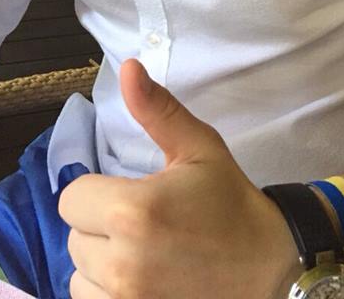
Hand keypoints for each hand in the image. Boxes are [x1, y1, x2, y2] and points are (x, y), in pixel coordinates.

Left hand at [58, 59, 300, 298]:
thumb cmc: (231, 204)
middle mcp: (121, 263)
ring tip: (144, 256)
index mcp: (133, 211)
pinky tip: (141, 282)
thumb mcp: (198, 148)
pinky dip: (109, 293)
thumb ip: (156, 110)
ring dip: (101, 265)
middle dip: (101, 227)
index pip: (71, 198)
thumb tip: (127, 66)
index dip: (100, 192)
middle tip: (145, 225)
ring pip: (79, 276)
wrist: (272, 269)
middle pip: (74, 237)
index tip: (133, 194)